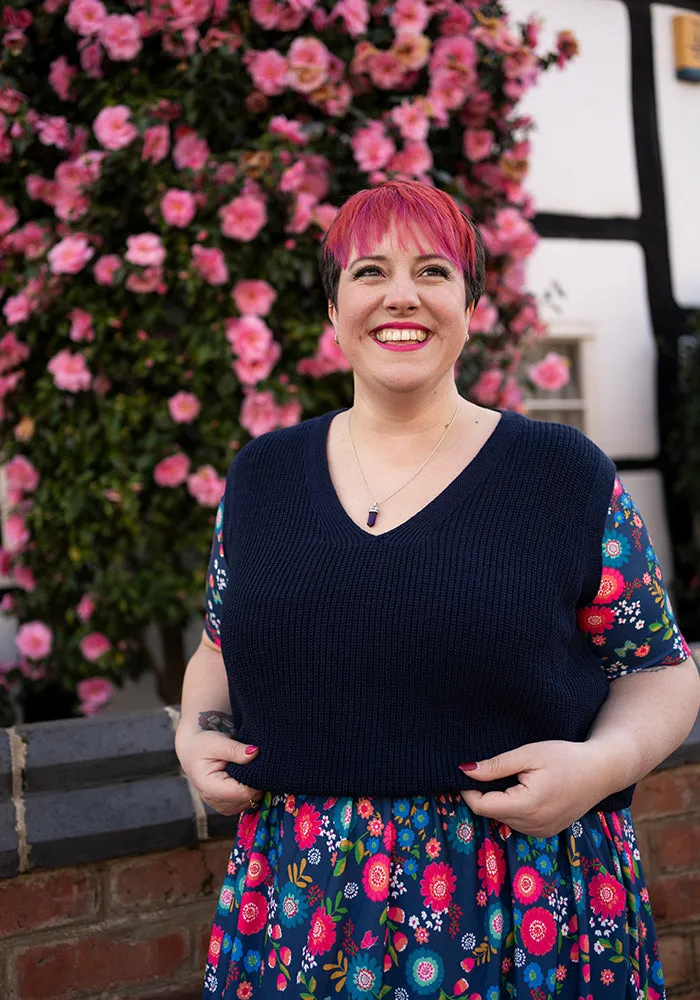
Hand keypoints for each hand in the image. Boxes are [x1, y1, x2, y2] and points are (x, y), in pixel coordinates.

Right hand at [175, 728, 263, 815]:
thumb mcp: (217, 742)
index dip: (256, 779)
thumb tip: (255, 752)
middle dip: (257, 781)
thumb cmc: (202, 745)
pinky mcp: (228, 806)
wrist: (192, 753)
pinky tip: (245, 776)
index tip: (259, 762)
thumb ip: (235, 749)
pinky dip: (251, 790)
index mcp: (209, 788)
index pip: (243, 792)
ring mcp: (222, 807)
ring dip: (255, 786)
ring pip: (251, 802)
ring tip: (247, 768)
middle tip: (253, 762)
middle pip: (249, 798)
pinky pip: (248, 802)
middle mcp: (215, 801)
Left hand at [459, 740, 610, 837]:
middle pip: (492, 813)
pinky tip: (526, 790)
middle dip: (486, 793)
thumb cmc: (566, 757)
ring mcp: (541, 832)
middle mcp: (533, 826)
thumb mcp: (529, 754)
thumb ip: (496, 766)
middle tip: (495, 770)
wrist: (602, 771)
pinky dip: (514, 808)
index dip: (468, 790)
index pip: (482, 806)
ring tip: (516, 778)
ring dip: (500, 801)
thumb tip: (466, 771)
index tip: (467, 773)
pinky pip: (518, 822)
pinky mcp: (547, 832)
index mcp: (527, 806)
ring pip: (504, 819)